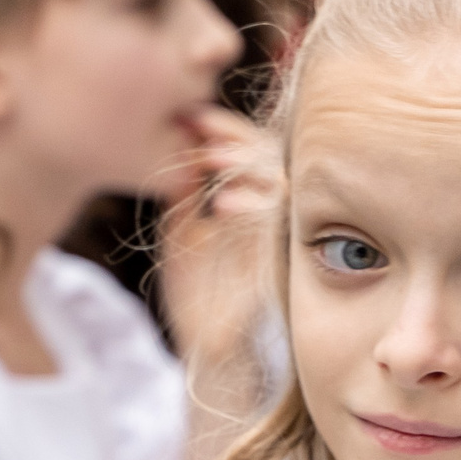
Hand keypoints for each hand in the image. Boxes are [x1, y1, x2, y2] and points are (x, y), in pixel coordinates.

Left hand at [157, 108, 281, 372]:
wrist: (204, 342)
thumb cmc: (194, 287)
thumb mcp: (180, 228)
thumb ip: (184, 190)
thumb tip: (179, 141)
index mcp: (247, 197)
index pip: (246, 149)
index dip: (222, 128)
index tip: (191, 117)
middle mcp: (270, 210)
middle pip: (268, 155)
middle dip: (234, 137)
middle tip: (202, 130)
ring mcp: (279, 232)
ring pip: (278, 180)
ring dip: (245, 165)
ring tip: (211, 161)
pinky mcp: (281, 258)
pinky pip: (277, 222)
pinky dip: (252, 207)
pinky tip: (223, 205)